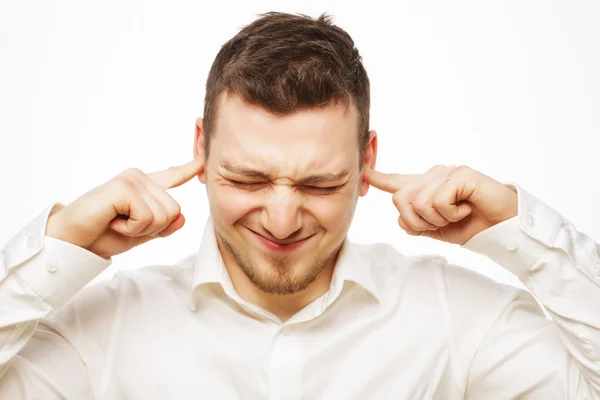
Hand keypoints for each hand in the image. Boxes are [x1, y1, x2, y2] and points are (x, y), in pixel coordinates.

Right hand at [46, 158, 202, 258]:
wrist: (73, 242)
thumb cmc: (103, 235)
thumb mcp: (141, 234)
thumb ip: (163, 226)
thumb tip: (183, 218)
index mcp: (146, 187)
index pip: (174, 175)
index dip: (192, 167)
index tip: (206, 153)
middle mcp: (141, 178)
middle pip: (174, 210)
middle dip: (153, 228)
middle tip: (124, 225)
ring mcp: (133, 179)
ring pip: (164, 215)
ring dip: (141, 229)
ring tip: (117, 222)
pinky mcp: (124, 186)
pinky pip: (147, 217)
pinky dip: (131, 228)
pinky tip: (112, 220)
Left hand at [365, 165, 517, 244]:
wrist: (502, 228)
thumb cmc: (471, 226)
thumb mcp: (437, 229)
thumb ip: (416, 224)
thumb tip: (400, 218)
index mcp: (425, 187)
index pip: (396, 182)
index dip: (377, 177)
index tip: (362, 171)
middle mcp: (432, 176)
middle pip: (400, 199)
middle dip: (418, 221)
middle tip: (443, 222)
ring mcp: (446, 173)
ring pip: (418, 202)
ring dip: (437, 219)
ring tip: (457, 214)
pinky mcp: (460, 175)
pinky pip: (437, 200)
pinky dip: (451, 213)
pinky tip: (466, 208)